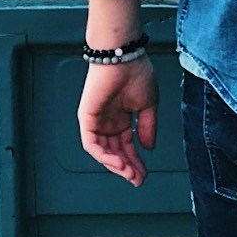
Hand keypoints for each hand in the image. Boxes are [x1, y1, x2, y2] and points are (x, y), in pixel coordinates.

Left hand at [78, 56, 158, 186]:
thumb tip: (149, 147)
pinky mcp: (87, 118)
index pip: (127, 145)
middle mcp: (108, 121)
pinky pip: (92, 143)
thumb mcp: (149, 105)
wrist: (123, 56)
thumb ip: (148, 127)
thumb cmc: (136, 72)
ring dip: (117, 165)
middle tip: (138, 179)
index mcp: (122, 117)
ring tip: (130, 174)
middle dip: (127, 167)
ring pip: (103, 151)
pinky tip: (118, 163)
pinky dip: (104, 156)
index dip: (136, 161)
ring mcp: (97, 121)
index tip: (144, 174)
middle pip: (115, 152)